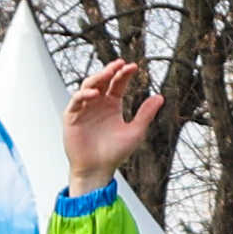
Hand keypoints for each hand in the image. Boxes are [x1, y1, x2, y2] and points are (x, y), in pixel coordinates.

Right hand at [65, 61, 155, 192]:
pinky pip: (76, 100)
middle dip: (110, 70)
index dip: (124, 73)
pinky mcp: (72, 116)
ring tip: (107, 73)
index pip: (117, 83)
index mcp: (112, 105)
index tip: (133, 67)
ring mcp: (84, 109)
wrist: (97, 170)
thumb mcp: (135, 131)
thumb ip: (146, 114)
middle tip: (119, 64)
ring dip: (97, 78)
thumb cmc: (115, 153)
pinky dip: (84, 94)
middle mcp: (98, 104)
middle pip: (102, 80)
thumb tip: (160, 97)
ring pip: (88, 86)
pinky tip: (95, 93)